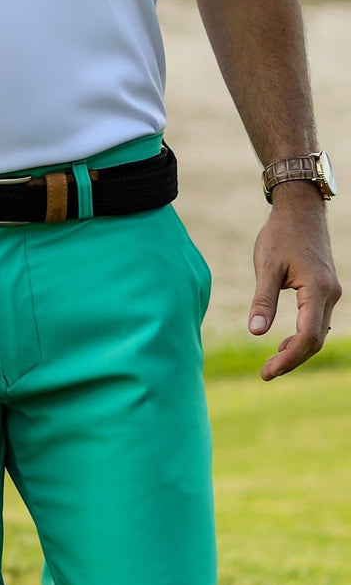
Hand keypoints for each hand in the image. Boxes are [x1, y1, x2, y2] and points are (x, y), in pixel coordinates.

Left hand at [247, 185, 340, 379]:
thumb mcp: (266, 267)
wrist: (300, 210)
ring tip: (272, 363)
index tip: (267, 372)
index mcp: (316, 289)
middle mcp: (329, 294)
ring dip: (297, 351)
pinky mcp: (324, 290)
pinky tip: (283, 344)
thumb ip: (262, 301)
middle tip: (266, 373)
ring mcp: (330, 292)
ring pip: (318, 333)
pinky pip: (317, 322)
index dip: (288, 359)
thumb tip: (255, 332)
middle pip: (315, 340)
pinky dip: (302, 337)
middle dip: (292, 360)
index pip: (306, 336)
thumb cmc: (280, 235)